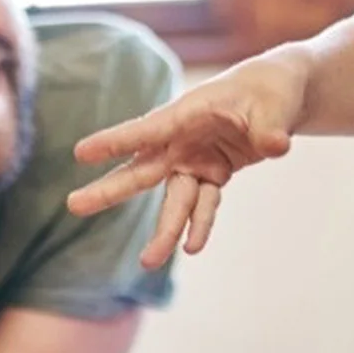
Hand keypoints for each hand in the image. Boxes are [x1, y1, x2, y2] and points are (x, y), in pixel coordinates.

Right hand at [67, 51, 308, 267]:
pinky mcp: (211, 175)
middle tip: (74, 205)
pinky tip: (193, 247)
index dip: (115, 141)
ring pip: (173, 200)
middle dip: (110, 190)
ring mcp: (194, 160)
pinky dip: (201, 225)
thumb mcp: (274, 105)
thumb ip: (270, 129)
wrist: (279, 94)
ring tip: (148, 262)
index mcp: (188, 114)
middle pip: (142, 171)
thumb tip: (277, 147)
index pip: (147, 130)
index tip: (81, 152)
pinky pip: (203, 204)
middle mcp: (182, 141)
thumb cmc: (270, 90)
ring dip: (164, 230)